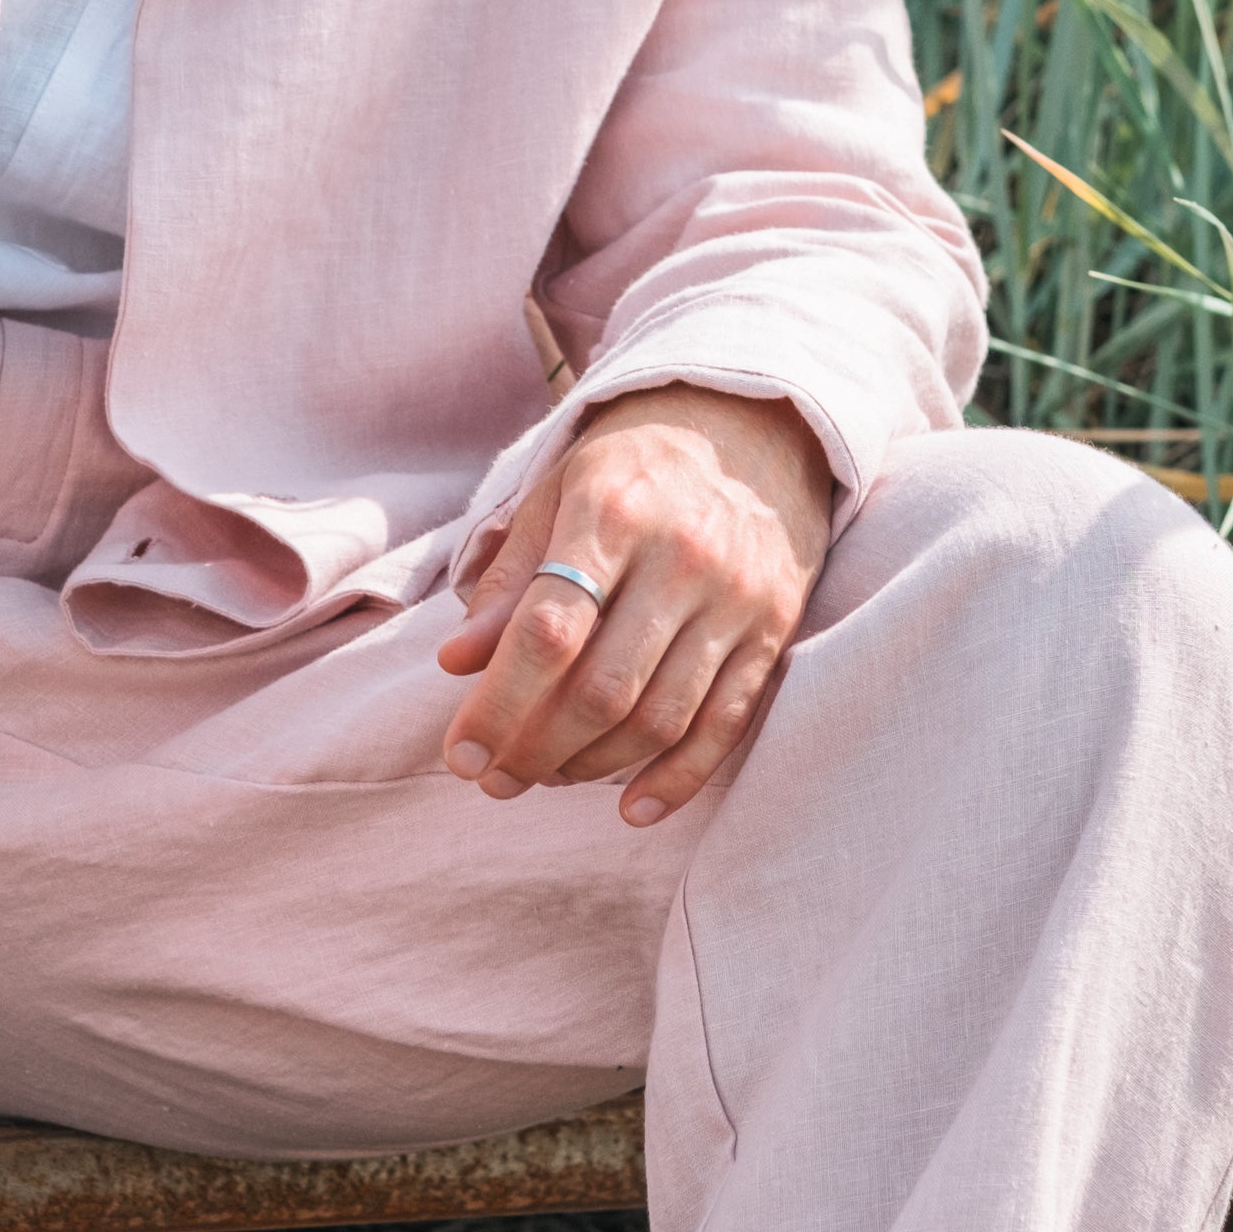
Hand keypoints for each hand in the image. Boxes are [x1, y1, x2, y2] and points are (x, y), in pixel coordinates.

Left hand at [433, 383, 832, 819]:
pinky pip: (726, 724)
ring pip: (661, 718)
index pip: (548, 631)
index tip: (460, 753)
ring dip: (595, 767)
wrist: (757, 424)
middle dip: (538, 750)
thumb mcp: (559, 491)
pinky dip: (679, 778)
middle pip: (603, 689)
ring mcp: (737, 599)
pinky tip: (633, 807)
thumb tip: (458, 663)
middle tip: (495, 778)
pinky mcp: (774, 630)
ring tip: (547, 777)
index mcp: (614, 513)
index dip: (498, 704)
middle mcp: (683, 558)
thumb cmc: (636, 464)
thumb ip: (511, 577)